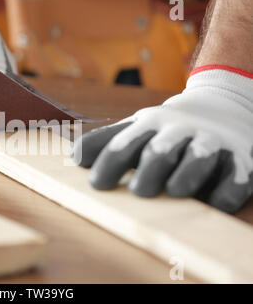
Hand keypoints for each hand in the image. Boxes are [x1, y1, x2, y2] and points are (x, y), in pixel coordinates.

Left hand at [73, 68, 252, 212]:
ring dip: (186, 174)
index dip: (109, 162)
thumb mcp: (136, 127)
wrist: (222, 107)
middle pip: (160, 150)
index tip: (97, 184)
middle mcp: (179, 132)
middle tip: (138, 191)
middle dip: (149, 169)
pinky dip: (226, 190)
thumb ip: (105, 141)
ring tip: (173, 190)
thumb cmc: (166, 129)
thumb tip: (73, 157)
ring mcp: (210, 144)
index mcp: (149, 126)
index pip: (124, 144)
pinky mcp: (239, 161)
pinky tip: (215, 201)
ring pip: (198, 158)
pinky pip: (234, 178)